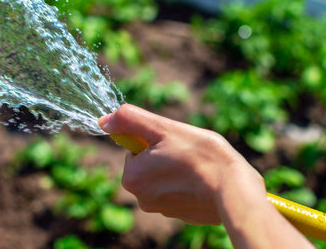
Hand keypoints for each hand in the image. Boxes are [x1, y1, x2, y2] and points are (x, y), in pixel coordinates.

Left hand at [98, 104, 264, 224]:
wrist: (233, 189)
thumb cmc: (198, 154)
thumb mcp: (161, 128)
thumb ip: (130, 120)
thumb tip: (103, 120)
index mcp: (131, 177)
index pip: (135, 150)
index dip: (154, 141)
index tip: (171, 143)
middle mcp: (141, 198)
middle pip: (148, 164)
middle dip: (163, 156)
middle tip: (184, 153)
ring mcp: (162, 210)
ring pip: (164, 178)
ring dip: (176, 169)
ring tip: (195, 167)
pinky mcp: (180, 215)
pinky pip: (178, 192)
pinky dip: (187, 185)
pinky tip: (201, 181)